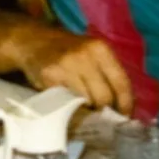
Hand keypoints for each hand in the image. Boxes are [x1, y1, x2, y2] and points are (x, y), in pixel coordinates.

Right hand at [14, 22, 134, 112]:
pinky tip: (69, 106)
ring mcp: (66, 66)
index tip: (125, 117)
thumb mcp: (91, 54)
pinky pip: (66, 101)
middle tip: (101, 117)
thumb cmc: (68, 52)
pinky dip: (70, 108)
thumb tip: (122, 106)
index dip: (125, 104)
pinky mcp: (49, 77)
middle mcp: (85, 56)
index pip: (121, 82)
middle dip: (104, 110)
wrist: (33, 41)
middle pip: (104, 97)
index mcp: (101, 49)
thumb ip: (106, 74)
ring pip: (86, 102)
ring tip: (85, 112)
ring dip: (87, 111)